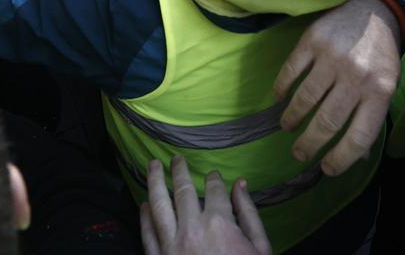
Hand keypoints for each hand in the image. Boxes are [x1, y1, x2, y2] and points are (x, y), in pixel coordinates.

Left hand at [140, 156, 270, 254]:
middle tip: (175, 158)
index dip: (214, 179)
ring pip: (158, 205)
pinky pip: (147, 233)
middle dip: (179, 171)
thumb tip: (241, 185)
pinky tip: (143, 205)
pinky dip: (144, 217)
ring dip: (155, 182)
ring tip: (152, 166)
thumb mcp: (261, 250)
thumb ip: (249, 215)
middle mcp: (192, 228)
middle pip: (183, 190)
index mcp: (220, 223)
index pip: (214, 191)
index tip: (213, 174)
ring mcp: (171, 245)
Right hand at [272, 0, 401, 175]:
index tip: (327, 168)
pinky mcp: (313, 41)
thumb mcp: (387, 86)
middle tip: (299, 154)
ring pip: (305, 99)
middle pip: (326, 122)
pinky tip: (280, 98)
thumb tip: (356, 155)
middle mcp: (356, 77)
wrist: (374, 8)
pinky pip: (291, 71)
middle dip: (309, 145)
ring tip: (288, 127)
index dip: (341, 160)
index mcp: (380, 93)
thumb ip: (372, 117)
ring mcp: (332, 58)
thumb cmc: (380, 54)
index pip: (358, 138)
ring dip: (293, 119)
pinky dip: (282, 88)